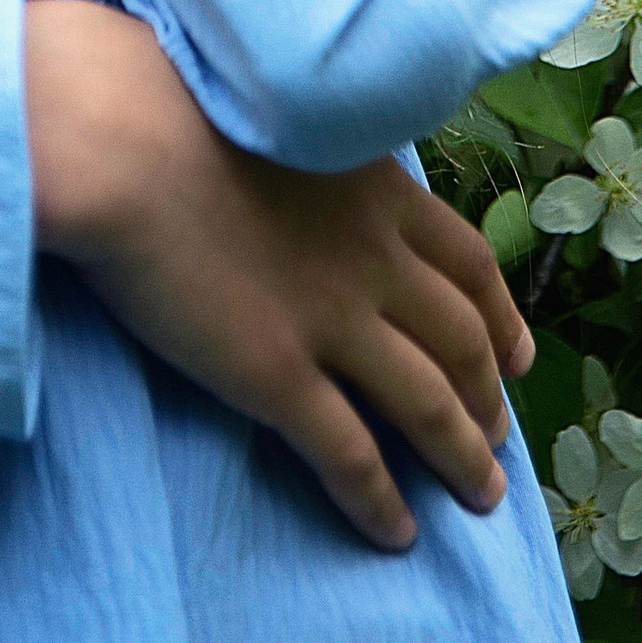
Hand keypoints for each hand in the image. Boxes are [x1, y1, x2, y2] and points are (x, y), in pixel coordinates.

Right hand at [24, 0, 528, 551]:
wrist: (122, 142)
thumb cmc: (177, 107)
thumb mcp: (284, 115)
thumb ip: (321, 156)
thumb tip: (321, 174)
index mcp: (378, 190)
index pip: (469, 263)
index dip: (502, 317)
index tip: (519, 357)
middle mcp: (373, 259)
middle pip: (461, 341)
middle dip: (489, 397)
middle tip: (498, 439)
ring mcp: (332, 320)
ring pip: (427, 406)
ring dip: (462, 458)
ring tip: (481, 498)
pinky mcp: (279, 375)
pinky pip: (351, 455)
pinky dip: (382, 502)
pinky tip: (398, 535)